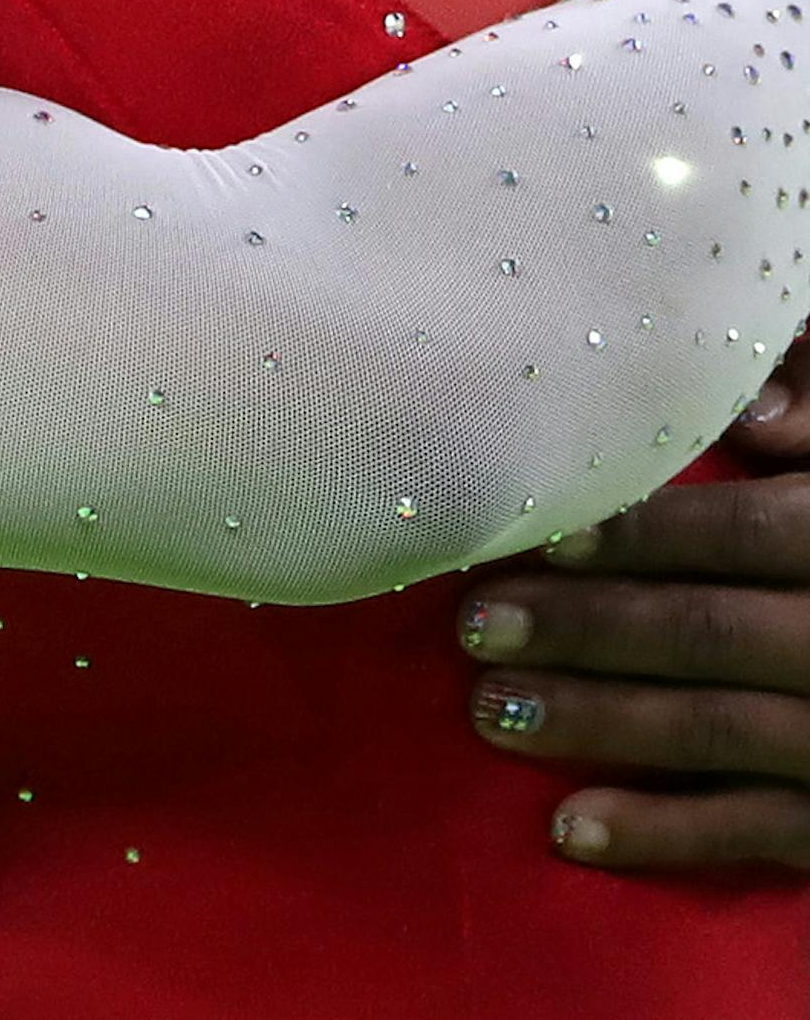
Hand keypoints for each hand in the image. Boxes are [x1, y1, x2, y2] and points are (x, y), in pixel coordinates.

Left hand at [460, 331, 809, 870]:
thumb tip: (747, 405)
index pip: (749, 530)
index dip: (645, 532)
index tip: (540, 535)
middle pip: (714, 630)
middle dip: (587, 629)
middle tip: (475, 624)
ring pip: (722, 729)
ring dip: (602, 723)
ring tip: (490, 711)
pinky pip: (765, 833)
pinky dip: (668, 835)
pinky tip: (572, 828)